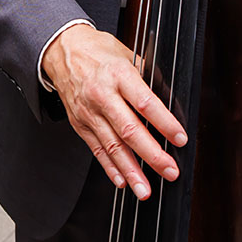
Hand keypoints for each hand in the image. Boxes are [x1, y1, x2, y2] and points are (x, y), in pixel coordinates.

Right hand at [41, 24, 186, 199]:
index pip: (144, 102)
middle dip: (151, 155)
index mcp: (118, 75)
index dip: (164, 123)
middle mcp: (102, 95)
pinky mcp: (79, 124)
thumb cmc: (98, 52)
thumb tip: (170, 103)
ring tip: (145, 190)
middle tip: (169, 171)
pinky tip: (122, 181)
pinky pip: (96, 149)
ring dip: (130, 171)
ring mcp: (89, 112)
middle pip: (129, 129)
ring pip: (112, 146)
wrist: (62, 50)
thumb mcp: (127, 55)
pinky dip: (110, 167)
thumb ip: (148, 79)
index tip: (179, 138)